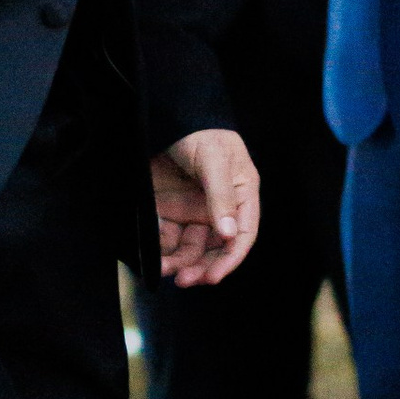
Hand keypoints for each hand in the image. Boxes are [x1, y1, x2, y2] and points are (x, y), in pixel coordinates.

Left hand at [151, 128, 258, 287]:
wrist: (165, 117)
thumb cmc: (200, 131)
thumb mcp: (214, 159)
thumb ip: (221, 196)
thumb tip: (228, 234)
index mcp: (241, 196)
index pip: (243, 235)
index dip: (230, 258)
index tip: (214, 277)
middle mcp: (220, 209)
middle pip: (216, 248)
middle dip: (203, 267)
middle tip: (186, 280)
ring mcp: (195, 211)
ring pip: (192, 249)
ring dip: (182, 264)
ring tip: (167, 272)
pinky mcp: (171, 212)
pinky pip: (171, 240)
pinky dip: (165, 253)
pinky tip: (157, 260)